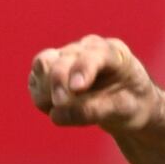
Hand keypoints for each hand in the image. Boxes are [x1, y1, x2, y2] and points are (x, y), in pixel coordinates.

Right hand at [29, 34, 159, 135]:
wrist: (126, 105)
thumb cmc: (129, 104)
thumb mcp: (123, 110)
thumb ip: (95, 110)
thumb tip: (57, 115)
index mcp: (114, 53)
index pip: (95, 55)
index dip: (83, 69)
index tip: (77, 88)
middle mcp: (87, 48)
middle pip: (63, 59)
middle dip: (58, 82)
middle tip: (60, 105)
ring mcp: (67, 56)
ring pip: (43, 65)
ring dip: (45, 90)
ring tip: (61, 110)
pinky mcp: (50, 69)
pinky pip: (35, 81)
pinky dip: (41, 98)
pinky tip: (55, 109)